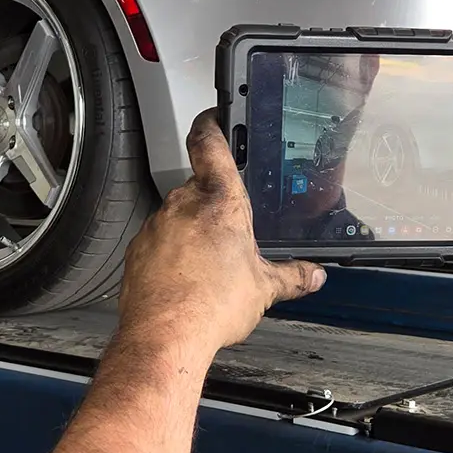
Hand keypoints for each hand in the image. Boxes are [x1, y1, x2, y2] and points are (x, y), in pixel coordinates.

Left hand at [115, 111, 325, 358]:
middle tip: (230, 236)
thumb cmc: (211, 305)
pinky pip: (159, 242)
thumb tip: (313, 275)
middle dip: (214, 207)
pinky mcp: (138, 249)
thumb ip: (292, 276)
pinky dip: (171, 254)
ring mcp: (157, 225)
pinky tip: (185, 280)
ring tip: (208, 267)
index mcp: (220, 200)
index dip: (211, 124)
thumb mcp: (265, 289)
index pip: (210, 143)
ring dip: (192, 233)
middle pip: (199, 188)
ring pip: (178, 217)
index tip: (213, 118)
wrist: (164, 335)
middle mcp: (184, 203)